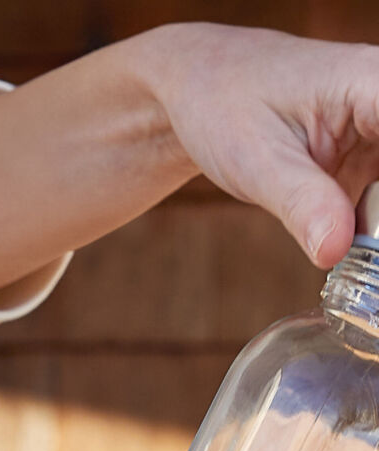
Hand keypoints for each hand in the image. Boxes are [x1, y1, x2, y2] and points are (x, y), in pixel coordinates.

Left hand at [141, 23, 378, 267]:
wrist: (197, 92)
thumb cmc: (221, 106)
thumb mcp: (257, 161)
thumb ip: (301, 205)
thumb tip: (334, 252)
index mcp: (373, 85)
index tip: (372, 230)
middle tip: (362, 249)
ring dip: (376, 226)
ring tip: (357, 258)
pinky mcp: (367, 157)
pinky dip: (369, 227)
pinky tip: (346, 247)